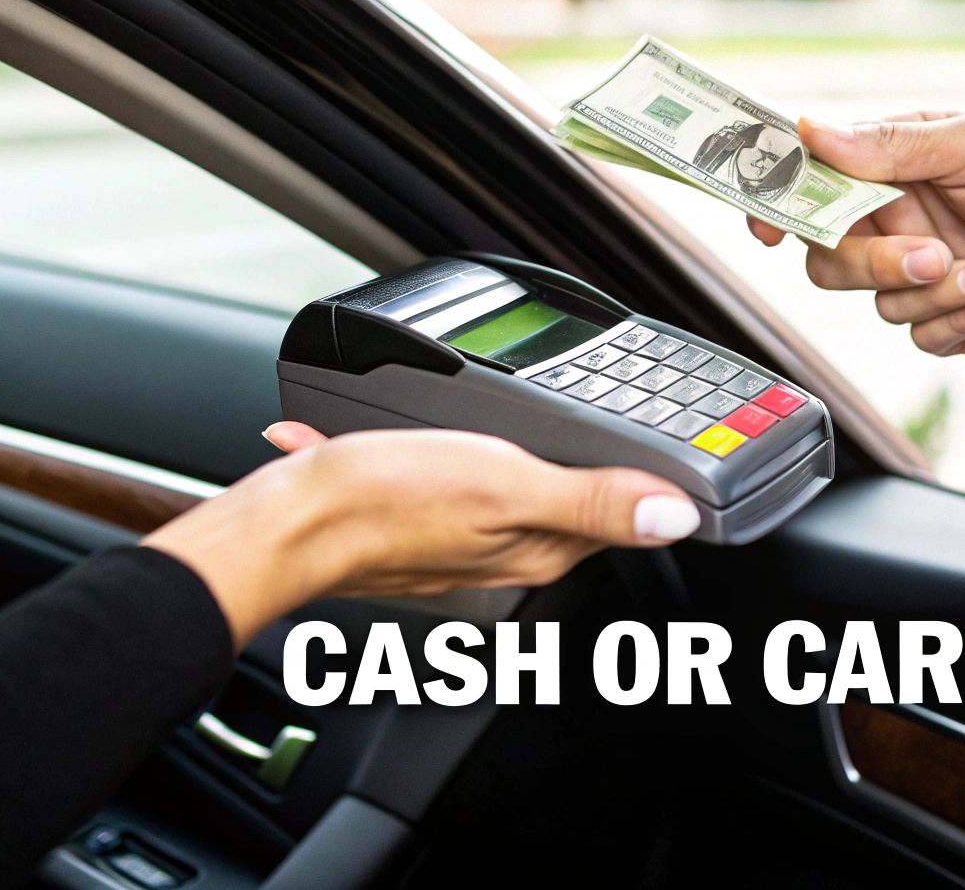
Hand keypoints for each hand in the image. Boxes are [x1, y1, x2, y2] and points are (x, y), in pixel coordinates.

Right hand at [142, 424, 698, 645]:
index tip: (656, 435)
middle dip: (573, 456)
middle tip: (584, 410)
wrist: (288, 521)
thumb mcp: (507, 484)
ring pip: (504, 487)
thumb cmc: (387, 503)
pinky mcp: (412, 522)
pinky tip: (416, 430)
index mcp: (538, 548)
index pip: (617, 514)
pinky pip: (441, 483)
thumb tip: (676, 515)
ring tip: (500, 416)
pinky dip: (434, 452)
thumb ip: (593, 498)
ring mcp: (456, 539)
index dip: (640, 474)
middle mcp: (503, 553)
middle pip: (565, 500)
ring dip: (505, 452)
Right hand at [751, 113, 964, 374]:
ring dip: (930, 293)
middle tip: (928, 254)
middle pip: (828, 250)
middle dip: (872, 260)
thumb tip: (814, 129)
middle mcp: (903, 214)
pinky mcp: (946, 321)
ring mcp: (922, 270)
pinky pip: (916, 335)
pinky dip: (959, 321)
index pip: (815, 173)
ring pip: (870, 299)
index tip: (764, 222)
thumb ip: (898, 144)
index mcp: (903, 159)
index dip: (777, 195)